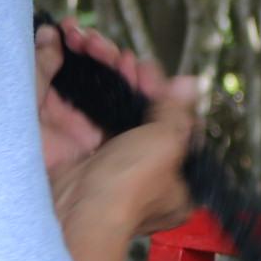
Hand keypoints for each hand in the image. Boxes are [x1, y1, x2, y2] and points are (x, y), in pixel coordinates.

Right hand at [44, 24, 199, 240]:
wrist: (79, 214)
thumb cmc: (129, 190)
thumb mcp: (167, 143)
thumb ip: (177, 112)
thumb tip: (189, 85)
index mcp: (172, 177)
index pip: (169, 124)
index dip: (159, 93)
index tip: (146, 68)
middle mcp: (136, 169)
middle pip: (133, 109)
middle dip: (124, 75)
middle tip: (119, 55)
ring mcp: (102, 159)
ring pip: (103, 102)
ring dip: (99, 71)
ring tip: (95, 46)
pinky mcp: (72, 152)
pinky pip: (74, 107)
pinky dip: (73, 81)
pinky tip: (75, 57)